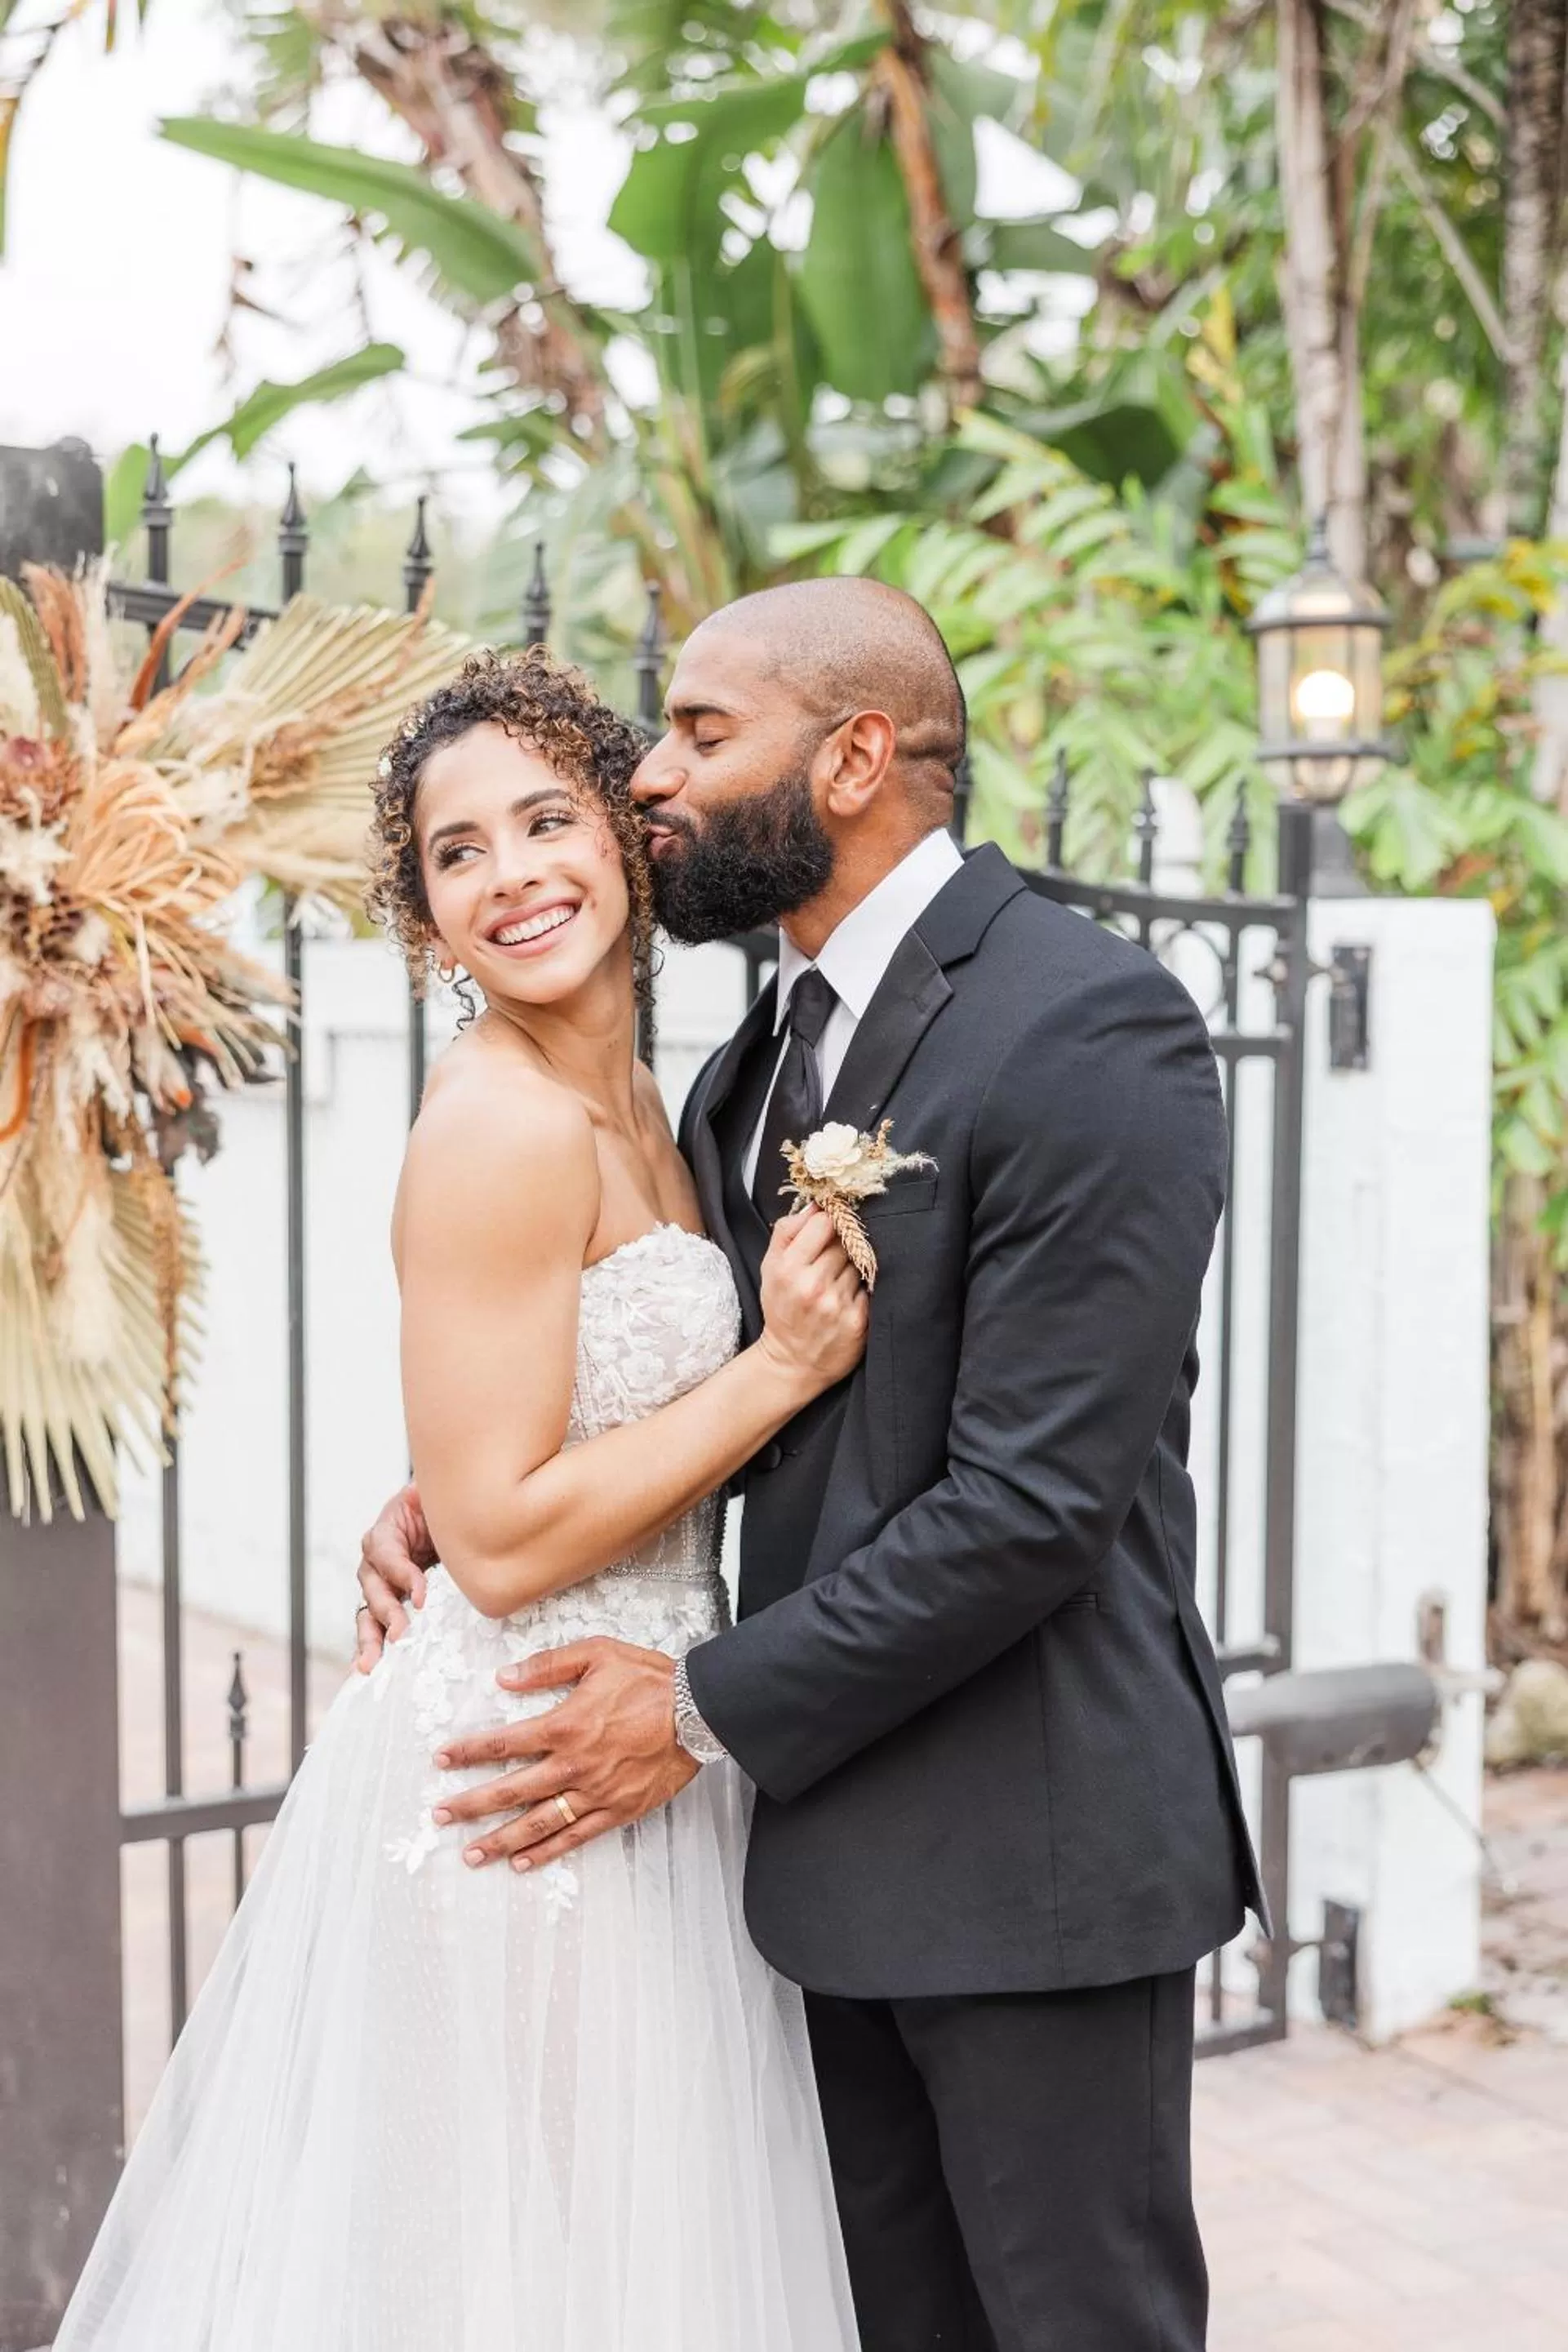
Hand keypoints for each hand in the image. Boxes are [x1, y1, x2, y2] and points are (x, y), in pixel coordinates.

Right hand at [354, 1481, 437, 1671]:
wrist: (436, 1526)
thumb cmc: (435, 1514)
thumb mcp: (433, 1505)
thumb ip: (427, 1504)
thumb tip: (418, 1492)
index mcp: (384, 1534)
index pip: (387, 1555)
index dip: (402, 1575)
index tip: (422, 1596)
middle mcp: (374, 1563)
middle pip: (373, 1588)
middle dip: (387, 1613)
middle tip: (400, 1633)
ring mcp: (377, 1588)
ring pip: (368, 1613)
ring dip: (370, 1639)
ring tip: (369, 1664)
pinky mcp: (385, 1607)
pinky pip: (373, 1629)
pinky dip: (369, 1649)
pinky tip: (366, 1670)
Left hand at [428, 1638, 698, 1868]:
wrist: (698, 1712)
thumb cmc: (649, 1680)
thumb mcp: (597, 1654)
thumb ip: (547, 1666)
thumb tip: (504, 1678)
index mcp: (564, 1726)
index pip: (503, 1743)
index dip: (468, 1752)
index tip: (441, 1759)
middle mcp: (572, 1765)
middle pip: (510, 1791)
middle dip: (471, 1805)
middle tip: (440, 1817)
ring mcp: (594, 1793)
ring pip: (537, 1823)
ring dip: (501, 1840)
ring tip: (471, 1854)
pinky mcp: (616, 1811)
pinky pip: (574, 1837)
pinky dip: (547, 1852)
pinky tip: (523, 1862)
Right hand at [757, 1208, 867, 1393]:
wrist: (791, 1362)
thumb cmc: (782, 1309)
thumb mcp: (770, 1268)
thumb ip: (788, 1231)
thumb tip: (817, 1204)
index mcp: (788, 1269)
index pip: (824, 1223)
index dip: (829, 1222)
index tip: (828, 1229)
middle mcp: (813, 1286)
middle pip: (845, 1242)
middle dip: (841, 1246)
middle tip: (831, 1261)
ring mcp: (837, 1304)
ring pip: (860, 1263)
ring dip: (852, 1268)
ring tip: (837, 1283)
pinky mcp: (858, 1321)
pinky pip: (870, 1288)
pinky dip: (861, 1289)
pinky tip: (847, 1298)